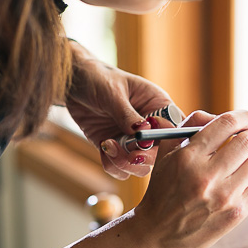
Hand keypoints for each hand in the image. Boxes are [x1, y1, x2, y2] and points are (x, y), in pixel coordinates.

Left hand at [64, 42, 170, 178]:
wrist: (73, 83)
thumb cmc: (98, 78)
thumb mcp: (113, 93)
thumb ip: (127, 114)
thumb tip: (143, 132)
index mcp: (158, 106)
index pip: (175, 128)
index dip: (168, 140)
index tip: (149, 141)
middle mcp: (150, 126)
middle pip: (160, 153)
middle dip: (145, 157)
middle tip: (131, 155)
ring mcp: (133, 140)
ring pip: (141, 166)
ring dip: (125, 163)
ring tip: (108, 145)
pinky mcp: (116, 149)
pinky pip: (121, 168)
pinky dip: (112, 165)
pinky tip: (102, 148)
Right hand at [124, 110, 247, 247]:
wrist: (157, 235)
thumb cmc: (163, 191)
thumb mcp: (167, 153)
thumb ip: (191, 126)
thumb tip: (219, 115)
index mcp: (188, 157)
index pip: (227, 123)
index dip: (242, 116)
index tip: (245, 118)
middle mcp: (207, 176)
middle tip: (247, 137)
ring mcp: (224, 197)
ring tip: (246, 157)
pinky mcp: (237, 213)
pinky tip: (247, 173)